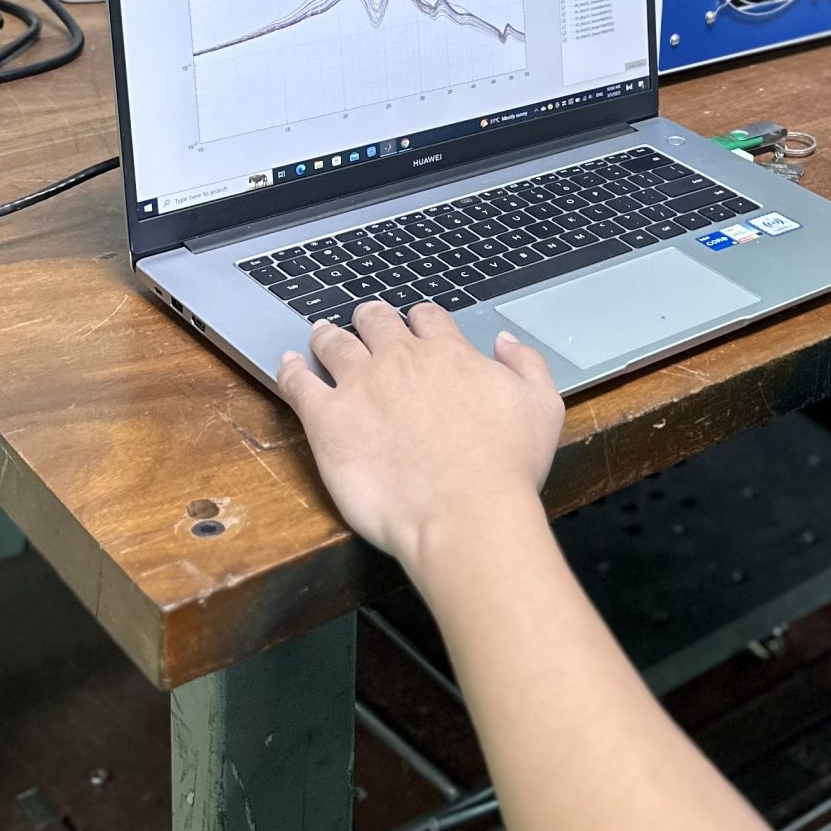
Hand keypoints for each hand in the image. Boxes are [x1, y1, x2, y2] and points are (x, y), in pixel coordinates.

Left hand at [278, 301, 563, 575]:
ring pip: (334, 343)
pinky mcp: (327, 420)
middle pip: (376, 322)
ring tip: (320, 334)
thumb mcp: (543, 406)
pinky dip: (290, 369)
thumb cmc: (508, 467)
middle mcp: (400, 360)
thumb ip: (526, 364)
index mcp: (449, 354)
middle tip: (363, 322)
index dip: (419, 319)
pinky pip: (299, 383)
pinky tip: (287, 365)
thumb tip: (506, 342)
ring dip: (327, 335)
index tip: (414, 326)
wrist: (465, 512)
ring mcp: (360, 387)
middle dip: (369, 318)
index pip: (426, 318)